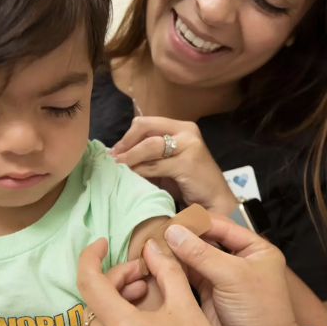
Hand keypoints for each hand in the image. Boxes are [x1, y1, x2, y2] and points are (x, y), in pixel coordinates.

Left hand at [77, 238, 247, 325]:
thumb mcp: (186, 307)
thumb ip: (166, 270)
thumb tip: (151, 247)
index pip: (88, 281)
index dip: (90, 256)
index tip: (102, 242)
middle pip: (94, 296)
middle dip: (117, 276)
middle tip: (145, 272)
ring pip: (97, 314)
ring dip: (116, 295)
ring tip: (147, 290)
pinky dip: (116, 314)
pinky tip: (142, 313)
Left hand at [109, 116, 235, 214]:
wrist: (214, 202)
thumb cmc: (188, 184)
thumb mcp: (166, 164)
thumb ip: (149, 156)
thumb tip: (118, 155)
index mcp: (181, 127)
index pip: (146, 123)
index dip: (127, 136)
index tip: (114, 151)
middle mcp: (186, 131)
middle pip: (145, 129)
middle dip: (125, 144)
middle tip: (112, 159)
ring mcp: (189, 145)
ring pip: (149, 146)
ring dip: (129, 158)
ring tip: (117, 168)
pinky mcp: (188, 162)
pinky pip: (155, 165)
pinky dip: (139, 170)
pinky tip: (131, 177)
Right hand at [164, 216, 310, 325]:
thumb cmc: (259, 312)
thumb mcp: (232, 277)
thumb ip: (201, 253)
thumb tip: (172, 231)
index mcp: (253, 247)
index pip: (220, 225)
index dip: (196, 222)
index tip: (171, 221)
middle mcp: (236, 257)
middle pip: (204, 239)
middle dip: (182, 236)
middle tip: (157, 233)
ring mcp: (220, 274)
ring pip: (193, 255)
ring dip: (175, 251)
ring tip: (153, 246)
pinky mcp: (206, 290)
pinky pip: (187, 273)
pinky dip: (173, 268)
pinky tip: (157, 262)